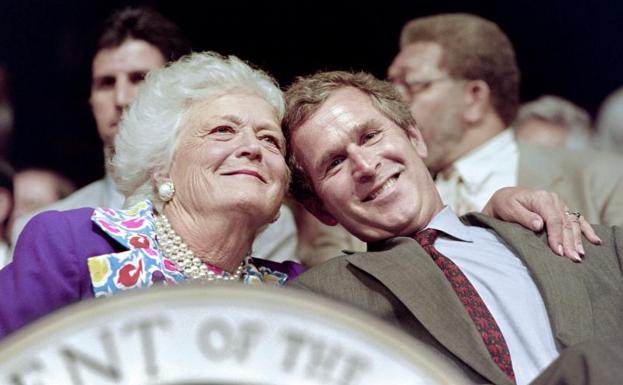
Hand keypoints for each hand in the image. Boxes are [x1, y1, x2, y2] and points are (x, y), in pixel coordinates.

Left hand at [483, 187, 601, 261]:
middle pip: (565, 223)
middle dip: (569, 242)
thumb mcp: (509, 209)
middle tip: (572, 259)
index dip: (557, 236)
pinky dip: (587, 230)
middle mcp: (554, 200)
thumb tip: (539, 224)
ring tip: (579, 255)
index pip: (554, 219)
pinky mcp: (562, 210)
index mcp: (542, 198)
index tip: (558, 251)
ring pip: (573, 223)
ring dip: (578, 240)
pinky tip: (595, 241)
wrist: (505, 198)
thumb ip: (524, 217)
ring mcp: (560, 205)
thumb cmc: (505, 204)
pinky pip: (578, 220)